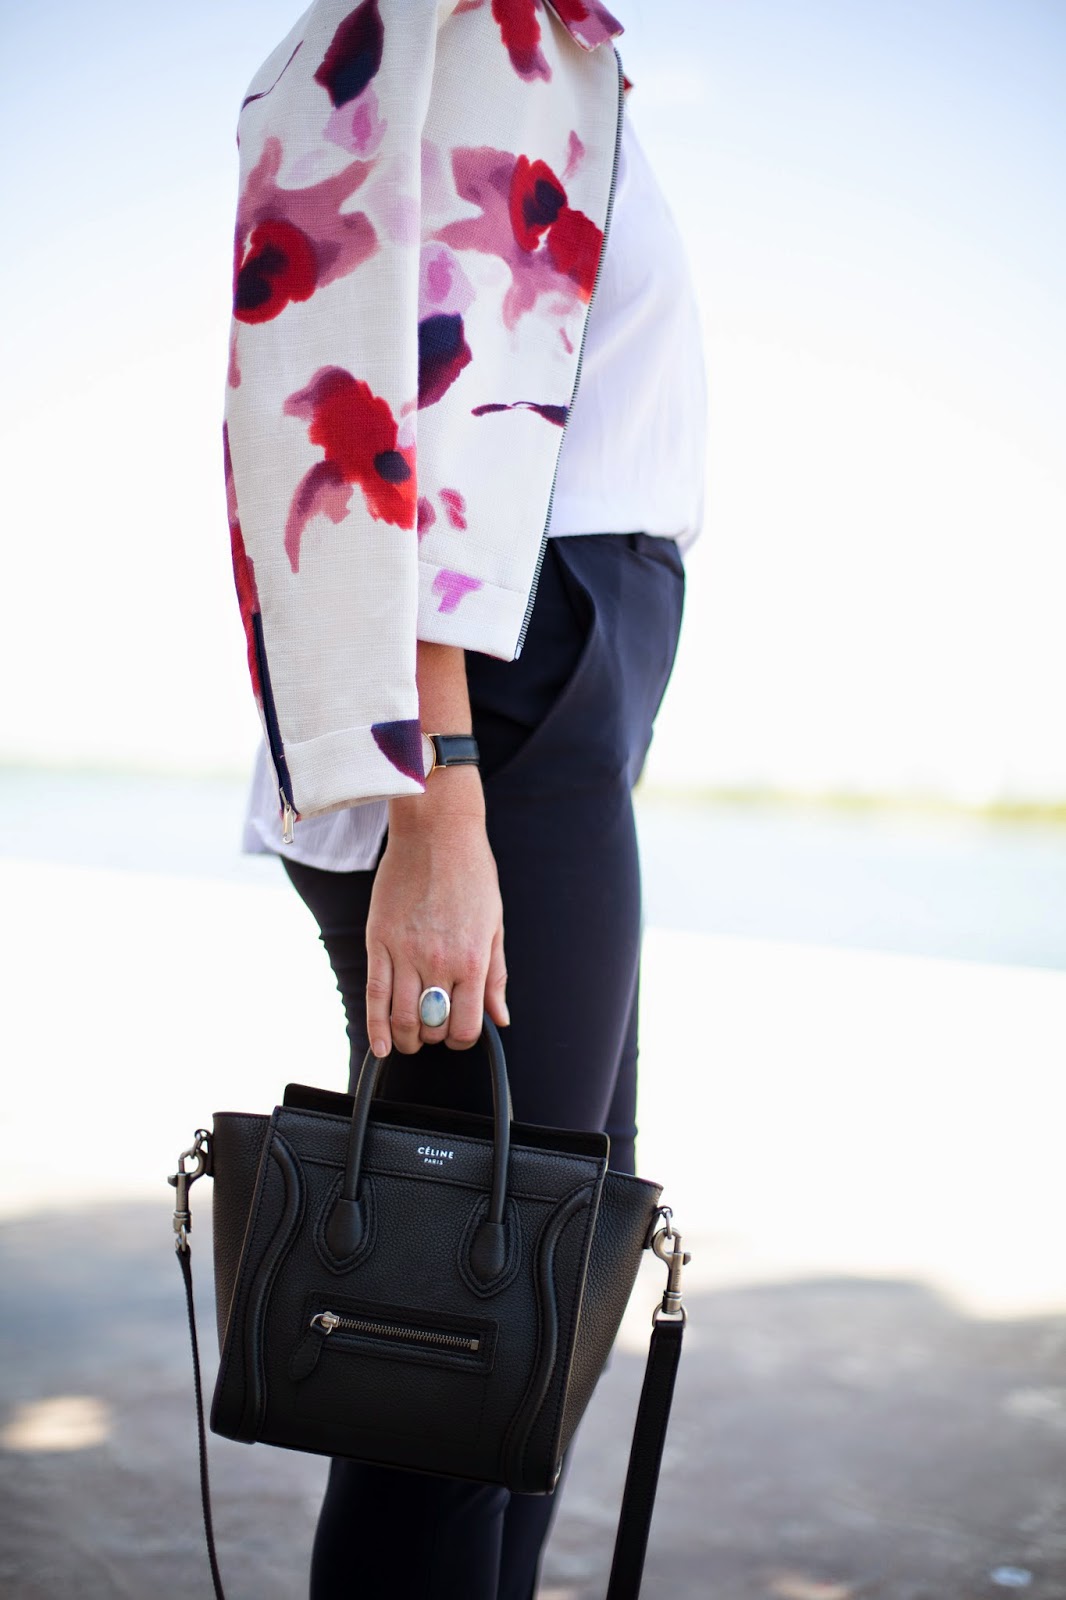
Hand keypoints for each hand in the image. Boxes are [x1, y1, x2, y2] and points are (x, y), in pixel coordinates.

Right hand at [365, 772, 508, 1055]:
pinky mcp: (378, 940)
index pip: (466, 1025)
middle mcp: (439, 961)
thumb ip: (496, 976)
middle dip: (435, 1036)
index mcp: (472, 960)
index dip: (463, 1039)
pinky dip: (376, 1027)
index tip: (460, 1033)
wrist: (437, 831)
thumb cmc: (472, 873)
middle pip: (432, 1026)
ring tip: (410, 1039)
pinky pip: (374, 994)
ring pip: (402, 1017)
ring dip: (407, 1038)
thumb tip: (501, 1017)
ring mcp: (405, 952)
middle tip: (434, 1030)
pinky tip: (381, 1046)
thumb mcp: (494, 925)